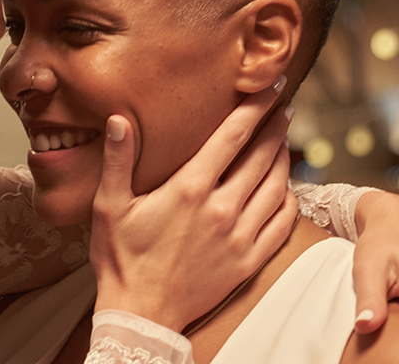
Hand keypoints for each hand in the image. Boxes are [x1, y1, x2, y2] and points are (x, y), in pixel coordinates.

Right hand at [89, 81, 298, 331]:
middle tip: (285, 105)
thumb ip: (118, 160)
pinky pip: (281, 223)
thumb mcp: (109, 205)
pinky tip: (287, 187)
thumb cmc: (121, 258)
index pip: (233, 136)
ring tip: (285, 138)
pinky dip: (289, 199)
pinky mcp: (248, 261)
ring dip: (284, 157)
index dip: (256, 107)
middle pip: (262, 156)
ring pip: (276, 186)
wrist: (140, 312)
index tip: (271, 86)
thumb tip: (120, 119)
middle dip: (276, 125)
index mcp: (189, 189)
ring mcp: (239, 236)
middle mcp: (221, 209)